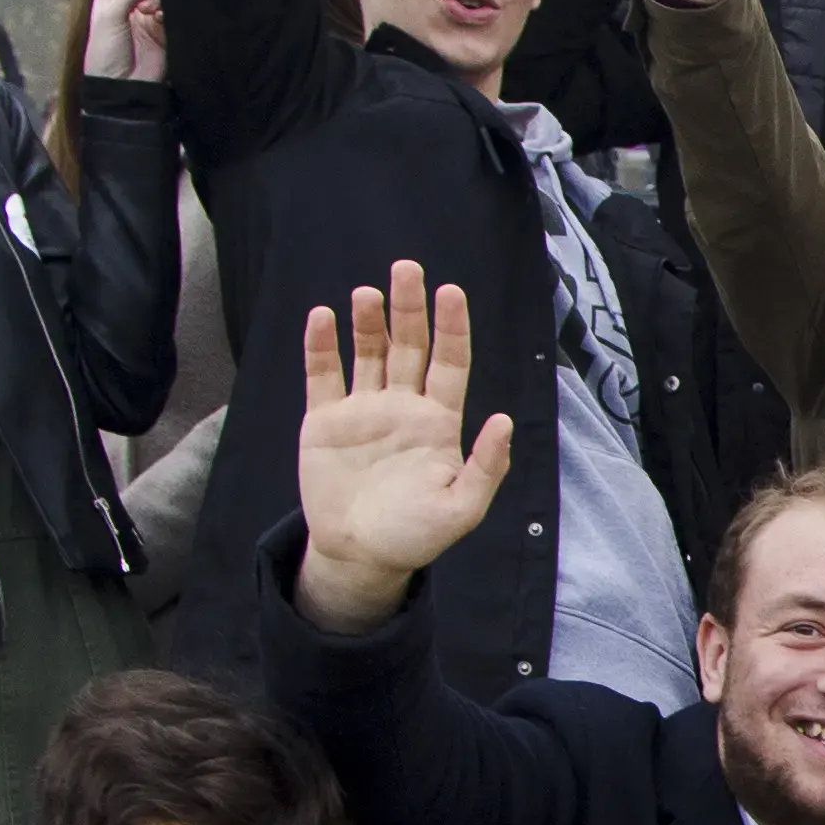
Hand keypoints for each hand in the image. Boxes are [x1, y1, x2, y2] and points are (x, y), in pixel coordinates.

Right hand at [290, 263, 514, 628]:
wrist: (359, 555)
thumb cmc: (415, 536)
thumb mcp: (462, 510)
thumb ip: (485, 467)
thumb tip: (504, 420)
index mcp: (438, 422)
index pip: (450, 362)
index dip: (451, 327)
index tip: (450, 292)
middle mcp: (402, 406)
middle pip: (408, 346)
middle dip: (409, 308)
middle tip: (407, 268)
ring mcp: (362, 410)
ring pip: (367, 352)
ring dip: (368, 321)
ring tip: (367, 293)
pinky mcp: (324, 421)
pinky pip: (323, 375)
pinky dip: (321, 346)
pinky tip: (322, 317)